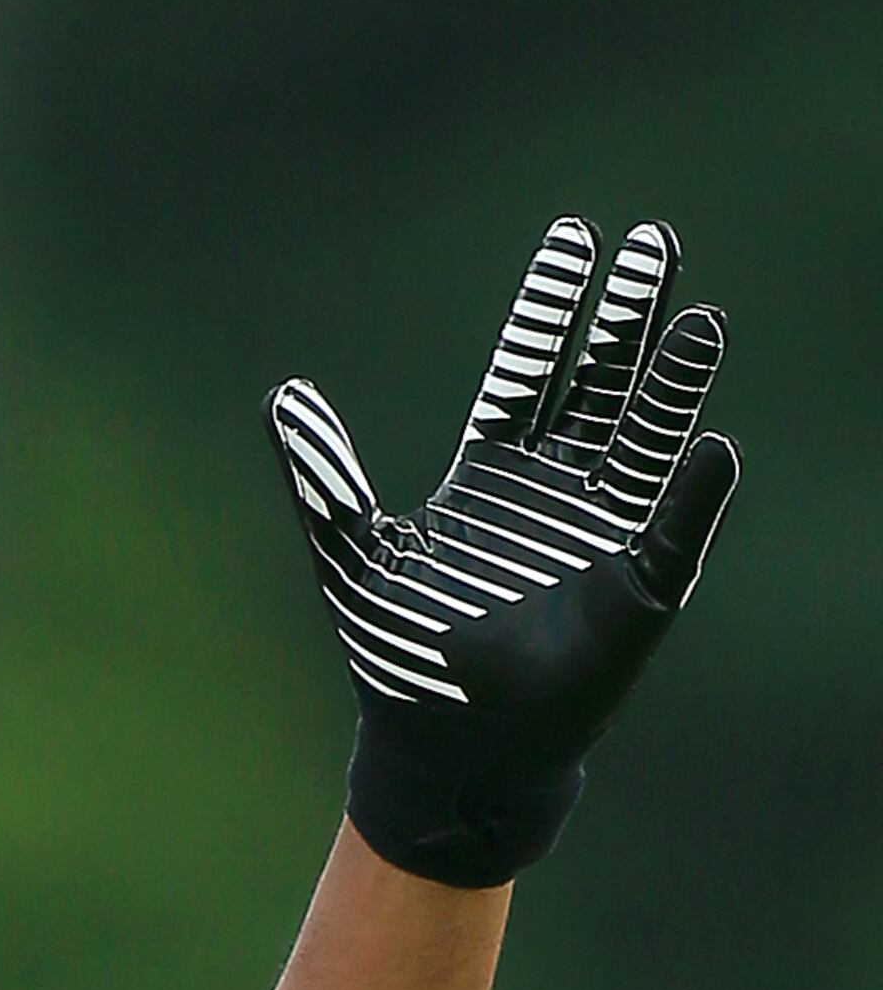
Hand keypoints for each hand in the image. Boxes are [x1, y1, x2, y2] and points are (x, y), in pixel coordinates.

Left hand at [272, 214, 735, 888]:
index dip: (552, 307)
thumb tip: (278, 397)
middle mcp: (555, 489)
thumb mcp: (350, 558)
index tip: (575, 237)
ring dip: (673, 383)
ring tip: (699, 321)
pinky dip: (692, 492)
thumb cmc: (396, 659)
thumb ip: (322, 480)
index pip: (530, 369)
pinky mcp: (639, 589)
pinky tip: (710, 445)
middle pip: (601, 383)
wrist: (443, 753)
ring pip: (646, 438)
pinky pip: (674, 530)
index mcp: (492, 473)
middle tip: (655, 242)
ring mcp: (603, 531)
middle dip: (626, 316)